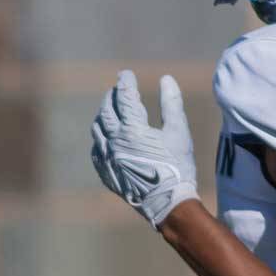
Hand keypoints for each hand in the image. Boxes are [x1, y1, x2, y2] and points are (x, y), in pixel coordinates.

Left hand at [90, 70, 200, 227]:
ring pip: (97, 129)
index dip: (125, 82)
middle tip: (117, 89)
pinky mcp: (106, 172)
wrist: (167, 202)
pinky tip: (106, 137)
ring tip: (110, 109)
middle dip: (112, 96)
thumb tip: (166, 79)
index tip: (126, 74)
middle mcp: (114, 142)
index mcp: (132, 129)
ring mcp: (107, 158)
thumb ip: (171, 103)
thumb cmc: (177, 166)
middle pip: (106, 110)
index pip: (125, 97)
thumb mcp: (179, 131)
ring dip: (103, 115)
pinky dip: (100, 138)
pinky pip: (96, 150)